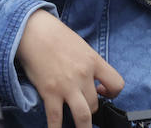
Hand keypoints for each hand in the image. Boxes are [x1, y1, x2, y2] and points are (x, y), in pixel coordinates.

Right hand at [16, 10, 123, 127]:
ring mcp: (67, 86)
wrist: (34, 31)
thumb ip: (89, 63)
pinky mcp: (50, 93)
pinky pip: (56, 119)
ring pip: (83, 116)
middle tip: (83, 107)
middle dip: (90, 108)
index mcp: (93, 61)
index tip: (103, 93)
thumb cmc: (55, 36)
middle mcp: (83, 75)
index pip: (117, 83)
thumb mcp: (81, 46)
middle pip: (95, 103)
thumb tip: (92, 79)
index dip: (113, 93)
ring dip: (83, 126)